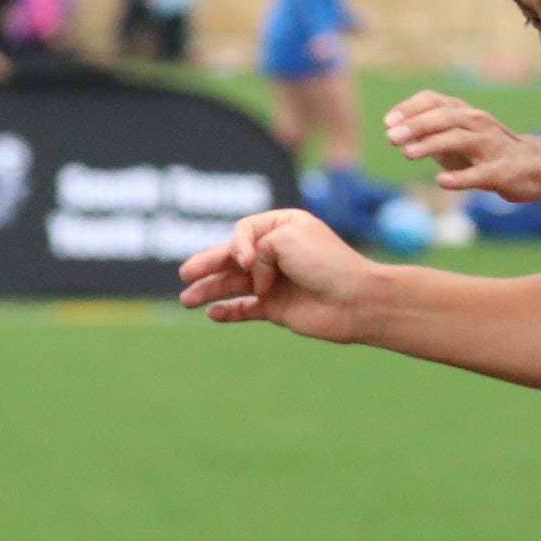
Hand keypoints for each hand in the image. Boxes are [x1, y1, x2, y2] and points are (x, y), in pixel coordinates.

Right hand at [177, 208, 379, 337]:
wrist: (355, 300)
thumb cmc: (326, 263)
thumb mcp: (285, 238)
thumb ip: (255, 249)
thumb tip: (251, 278)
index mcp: (283, 226)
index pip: (244, 231)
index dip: (237, 246)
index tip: (247, 261)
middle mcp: (278, 253)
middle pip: (233, 258)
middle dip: (208, 266)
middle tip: (185, 274)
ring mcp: (276, 282)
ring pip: (234, 285)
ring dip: (210, 290)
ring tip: (187, 299)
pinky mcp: (278, 308)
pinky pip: (247, 309)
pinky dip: (230, 311)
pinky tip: (213, 313)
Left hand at [384, 91, 540, 201]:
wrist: (533, 167)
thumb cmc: (486, 151)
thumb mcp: (456, 137)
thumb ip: (428, 133)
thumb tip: (393, 132)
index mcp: (464, 112)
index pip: (433, 100)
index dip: (409, 109)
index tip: (388, 123)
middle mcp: (478, 123)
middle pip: (444, 117)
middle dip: (416, 126)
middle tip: (390, 138)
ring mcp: (491, 146)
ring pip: (459, 139)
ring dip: (432, 144)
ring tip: (408, 154)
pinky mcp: (502, 171)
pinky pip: (480, 174)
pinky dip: (461, 177)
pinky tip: (442, 181)